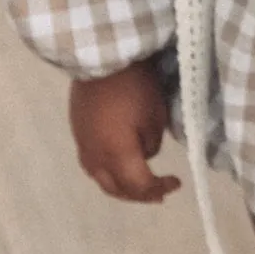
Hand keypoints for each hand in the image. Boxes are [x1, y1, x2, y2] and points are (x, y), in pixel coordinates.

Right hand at [69, 60, 180, 203]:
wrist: (101, 58)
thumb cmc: (134, 86)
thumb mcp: (155, 116)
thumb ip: (151, 144)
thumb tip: (143, 153)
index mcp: (117, 154)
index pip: (140, 185)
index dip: (159, 188)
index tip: (176, 182)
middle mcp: (96, 156)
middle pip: (117, 189)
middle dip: (139, 195)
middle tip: (158, 194)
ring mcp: (83, 145)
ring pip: (100, 179)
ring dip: (121, 186)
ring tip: (137, 185)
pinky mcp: (77, 133)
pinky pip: (91, 164)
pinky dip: (107, 172)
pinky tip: (117, 165)